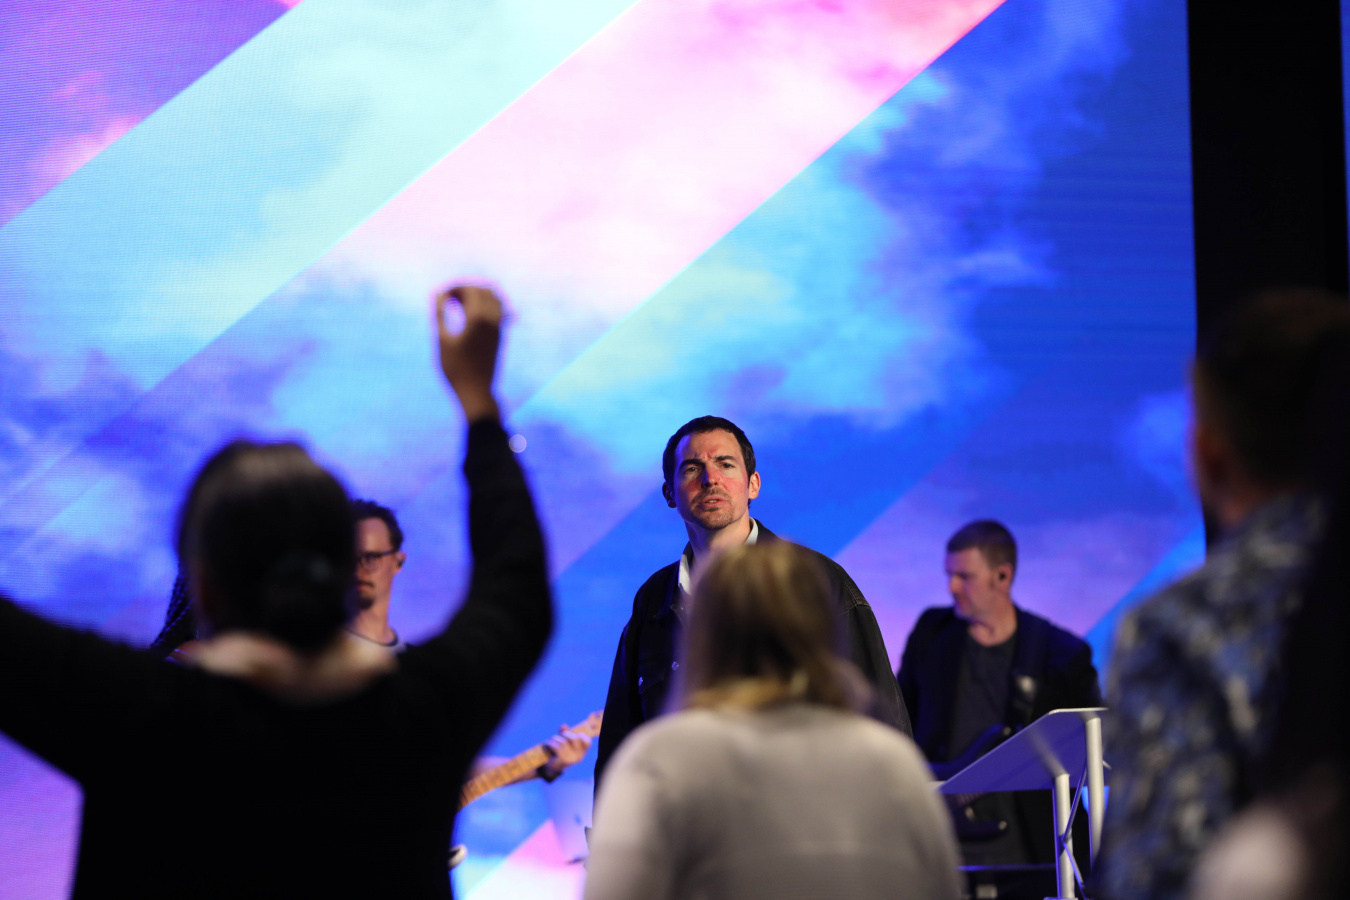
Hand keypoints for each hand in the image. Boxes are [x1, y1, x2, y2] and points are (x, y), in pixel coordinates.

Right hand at [434, 283, 502, 421]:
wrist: (477, 391)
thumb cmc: (456, 368)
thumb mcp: (443, 340)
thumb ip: (440, 314)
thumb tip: (438, 293)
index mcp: (479, 318)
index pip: (470, 289)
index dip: (454, 288)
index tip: (441, 295)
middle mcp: (493, 319)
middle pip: (483, 290)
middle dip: (465, 290)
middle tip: (448, 299)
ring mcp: (500, 327)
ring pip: (494, 299)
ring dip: (477, 296)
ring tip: (458, 306)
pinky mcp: (501, 335)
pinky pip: (499, 311)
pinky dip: (485, 306)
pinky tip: (470, 315)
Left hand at [540, 723, 592, 779]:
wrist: (552, 768)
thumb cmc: (560, 752)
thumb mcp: (564, 742)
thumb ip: (565, 733)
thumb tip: (564, 725)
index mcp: (582, 752)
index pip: (588, 742)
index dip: (582, 736)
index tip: (576, 734)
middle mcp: (579, 756)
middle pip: (575, 738)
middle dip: (566, 734)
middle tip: (561, 735)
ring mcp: (572, 759)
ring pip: (563, 742)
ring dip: (555, 739)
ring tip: (551, 740)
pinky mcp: (563, 760)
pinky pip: (557, 747)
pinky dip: (551, 744)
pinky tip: (548, 745)